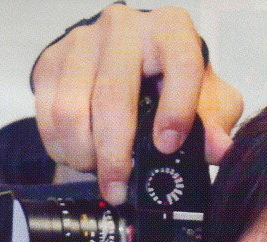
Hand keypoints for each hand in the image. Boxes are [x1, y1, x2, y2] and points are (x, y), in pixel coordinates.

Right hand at [33, 4, 243, 201]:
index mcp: (170, 31)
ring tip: (98, 168)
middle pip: (112, 97)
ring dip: (83, 154)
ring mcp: (83, 41)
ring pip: (72, 111)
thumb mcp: (203, 98)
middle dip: (115, 156)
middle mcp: (124, 27)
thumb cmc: (167, 80)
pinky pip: (47, 115)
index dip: (175, 110)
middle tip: (119, 188)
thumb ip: (214, 123)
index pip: (179, 63)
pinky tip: (79, 153)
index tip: (168, 146)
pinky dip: (61, 147)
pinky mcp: (52, 60)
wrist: (125, 60)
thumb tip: (220, 150)